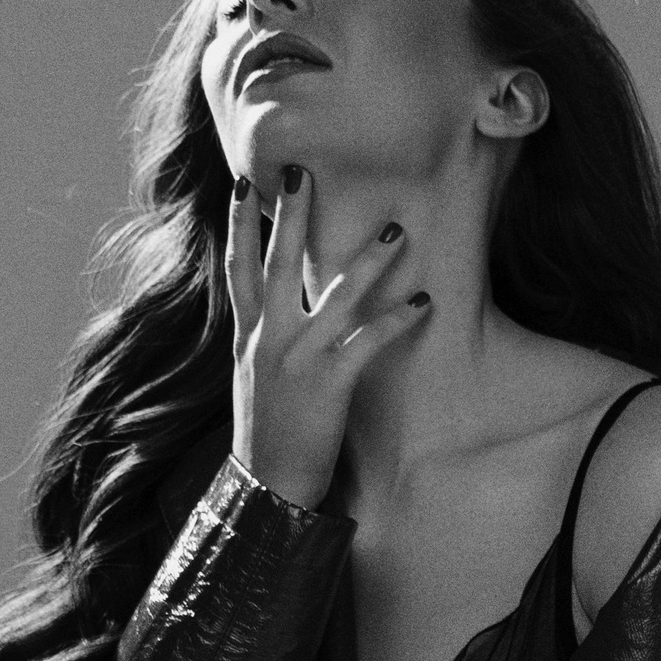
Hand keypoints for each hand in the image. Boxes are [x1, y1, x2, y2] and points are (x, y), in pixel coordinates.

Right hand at [225, 168, 427, 509]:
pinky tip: (423, 300)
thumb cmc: (265, 438)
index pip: (237, 268)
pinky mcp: (328, 383)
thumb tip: (271, 313)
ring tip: (396, 229)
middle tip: (302, 171)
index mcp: (246, 337)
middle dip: (288, 216)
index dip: (238, 224)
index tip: (243, 182)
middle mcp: (267, 339)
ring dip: (369, 261)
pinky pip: (368, 341)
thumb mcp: (251, 380)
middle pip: (276, 264)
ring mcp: (297, 359)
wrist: (266, 490)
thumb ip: (262, 342)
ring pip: (335, 296)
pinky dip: (398, 319)